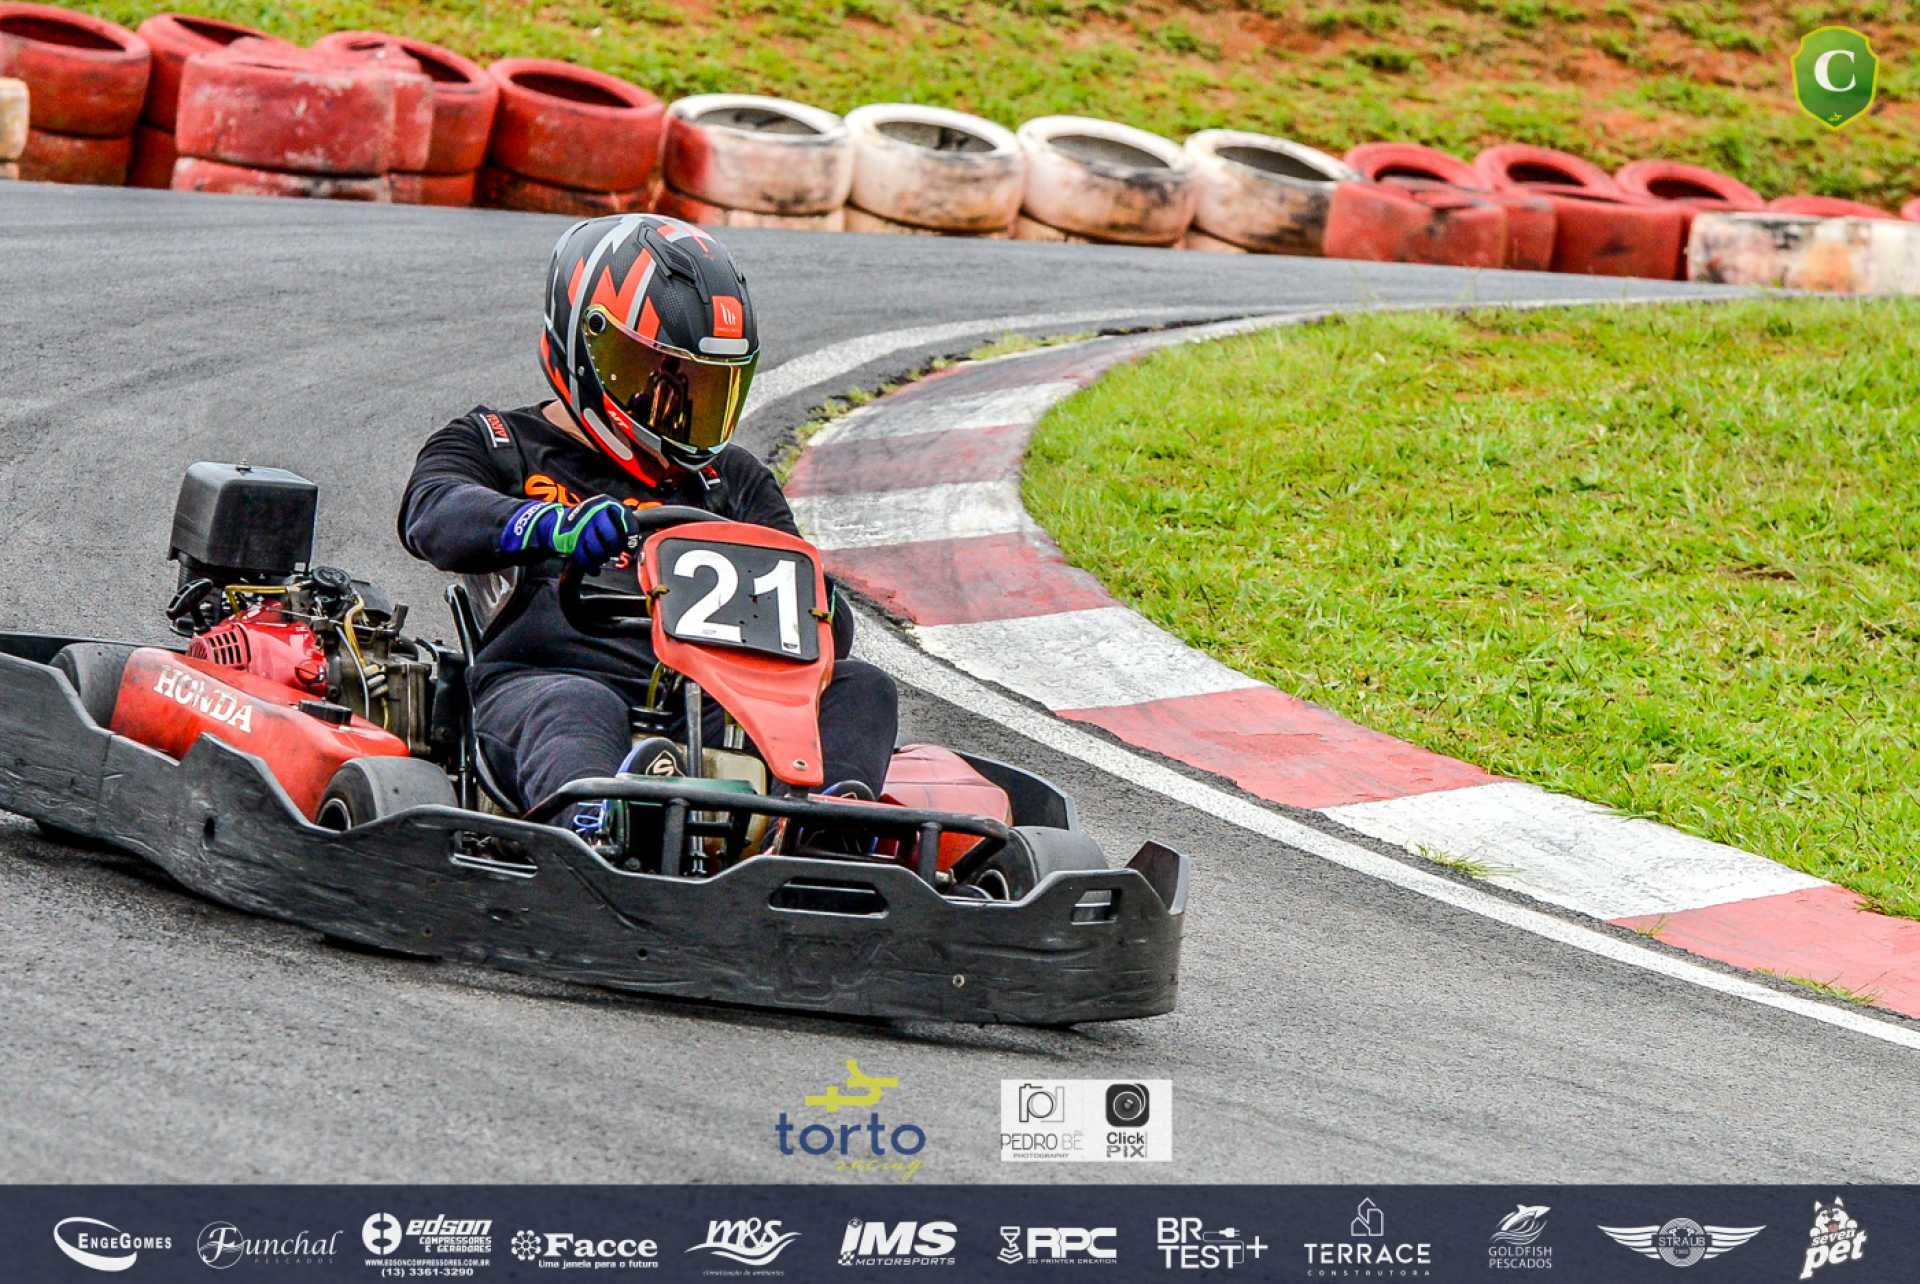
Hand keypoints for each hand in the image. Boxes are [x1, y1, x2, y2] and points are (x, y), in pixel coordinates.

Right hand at [502, 495, 635, 570]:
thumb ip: (620, 526)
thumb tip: (633, 547)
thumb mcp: (604, 515)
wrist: (554, 523)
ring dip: (602, 558)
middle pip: (612, 539)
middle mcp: (594, 511)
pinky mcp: (571, 539)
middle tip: (612, 552)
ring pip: (599, 551)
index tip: (630, 549)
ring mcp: (581, 525)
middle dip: (614, 550)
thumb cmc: (587, 522)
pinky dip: (592, 567)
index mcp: (606, 503)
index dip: (631, 539)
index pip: (627, 522)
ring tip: (600, 557)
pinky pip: (586, 559)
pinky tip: (594, 568)